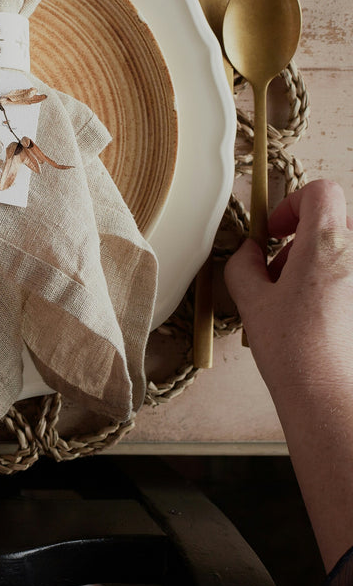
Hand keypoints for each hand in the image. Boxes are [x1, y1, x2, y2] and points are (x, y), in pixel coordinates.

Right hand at [224, 179, 352, 394]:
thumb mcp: (251, 299)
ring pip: (343, 248)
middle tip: (276, 268)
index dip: (290, 205)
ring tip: (290, 297)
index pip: (319, 192)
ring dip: (314, 261)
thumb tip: (248, 252)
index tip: (273, 231)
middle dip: (300, 238)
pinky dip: (330, 282)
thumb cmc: (295, 350)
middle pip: (332, 220)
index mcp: (327, 244)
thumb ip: (243, 263)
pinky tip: (311, 313)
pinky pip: (350, 273)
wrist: (326, 392)